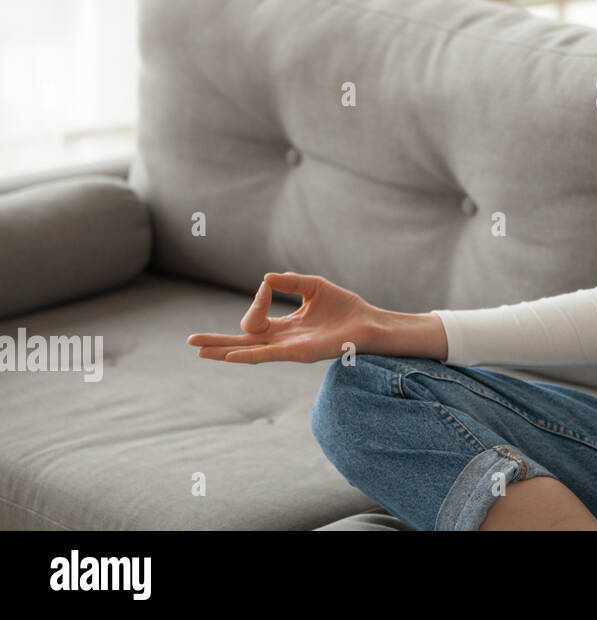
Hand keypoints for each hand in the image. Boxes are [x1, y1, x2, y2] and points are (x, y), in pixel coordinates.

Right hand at [186, 271, 376, 363]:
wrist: (368, 322)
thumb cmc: (344, 307)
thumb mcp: (313, 287)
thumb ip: (289, 282)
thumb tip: (264, 279)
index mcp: (284, 326)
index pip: (255, 318)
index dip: (257, 299)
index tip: (268, 286)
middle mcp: (282, 340)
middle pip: (242, 342)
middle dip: (216, 342)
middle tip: (191, 343)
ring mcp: (288, 349)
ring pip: (249, 351)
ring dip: (224, 351)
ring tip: (201, 352)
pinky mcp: (298, 353)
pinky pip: (268, 354)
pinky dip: (248, 354)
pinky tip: (231, 355)